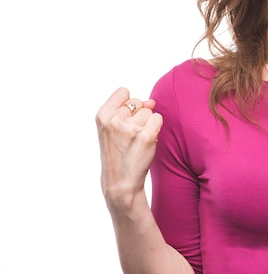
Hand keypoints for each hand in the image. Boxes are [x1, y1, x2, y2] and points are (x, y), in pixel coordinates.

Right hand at [96, 87, 162, 208]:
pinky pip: (158, 119)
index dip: (128, 105)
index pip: (123, 91)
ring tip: (137, 141)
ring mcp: (131, 128)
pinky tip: (146, 142)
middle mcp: (115, 119)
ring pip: (150, 112)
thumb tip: (151, 101)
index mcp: (102, 115)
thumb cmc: (118, 153)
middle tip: (130, 136)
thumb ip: (128, 109)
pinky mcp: (146, 136)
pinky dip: (156, 129)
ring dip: (148, 124)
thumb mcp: (112, 129)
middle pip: (138, 102)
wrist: (120, 181)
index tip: (124, 121)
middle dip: (139, 116)